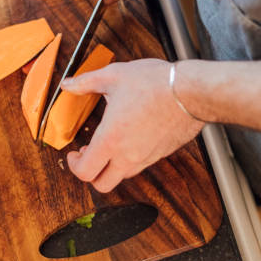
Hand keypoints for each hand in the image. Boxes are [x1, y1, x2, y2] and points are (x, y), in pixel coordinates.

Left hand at [63, 59, 203, 191]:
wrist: (192, 91)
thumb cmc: (155, 84)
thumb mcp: (113, 76)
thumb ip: (86, 82)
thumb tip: (68, 84)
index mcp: (111, 139)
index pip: (85, 172)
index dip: (74, 166)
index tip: (73, 154)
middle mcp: (129, 155)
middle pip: (103, 184)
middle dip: (91, 173)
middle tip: (88, 154)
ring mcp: (147, 157)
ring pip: (123, 175)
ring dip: (111, 165)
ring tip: (110, 142)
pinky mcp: (162, 153)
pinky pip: (141, 164)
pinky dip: (130, 158)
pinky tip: (131, 135)